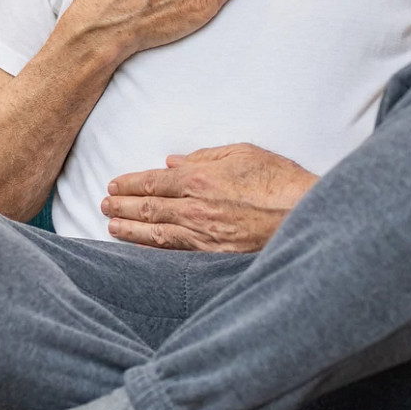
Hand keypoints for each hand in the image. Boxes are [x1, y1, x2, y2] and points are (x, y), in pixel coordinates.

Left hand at [101, 144, 317, 250]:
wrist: (306, 215)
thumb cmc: (279, 180)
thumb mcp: (242, 153)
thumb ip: (203, 156)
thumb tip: (172, 162)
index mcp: (199, 179)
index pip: (153, 182)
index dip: (130, 184)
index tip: (114, 186)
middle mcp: (195, 209)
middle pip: (148, 209)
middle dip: (122, 207)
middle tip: (104, 206)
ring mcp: (204, 236)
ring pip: (156, 234)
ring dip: (130, 231)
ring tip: (112, 227)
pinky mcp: (214, 256)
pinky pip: (176, 253)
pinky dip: (154, 251)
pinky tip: (141, 250)